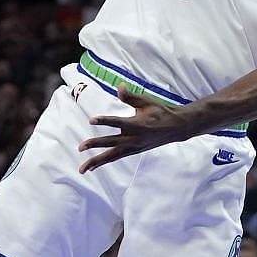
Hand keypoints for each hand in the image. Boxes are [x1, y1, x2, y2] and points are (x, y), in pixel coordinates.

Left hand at [77, 89, 200, 172]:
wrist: (175, 127)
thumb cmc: (160, 111)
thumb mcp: (147, 101)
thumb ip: (131, 96)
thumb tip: (119, 86)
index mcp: (138, 124)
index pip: (118, 122)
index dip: (104, 120)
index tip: (91, 120)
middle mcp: (134, 138)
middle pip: (111, 142)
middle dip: (95, 145)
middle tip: (80, 147)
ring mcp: (134, 147)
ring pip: (112, 156)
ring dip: (96, 162)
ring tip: (82, 169)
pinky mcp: (133, 151)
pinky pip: (116, 157)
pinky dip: (104, 162)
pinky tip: (92, 167)